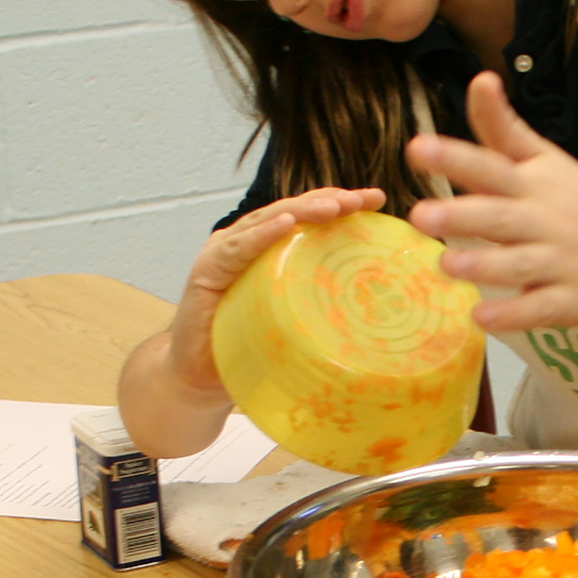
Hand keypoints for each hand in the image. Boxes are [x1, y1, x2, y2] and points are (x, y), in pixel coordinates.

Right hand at [162, 187, 385, 390]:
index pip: (309, 219)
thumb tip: (378, 318)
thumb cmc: (251, 351)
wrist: (199, 379)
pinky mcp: (207, 271)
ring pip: (268, 221)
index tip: (377, 200)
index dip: (341, 204)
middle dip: (330, 201)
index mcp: (271, 251)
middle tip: (364, 198)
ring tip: (334, 206)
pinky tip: (286, 223)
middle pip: (293, 211)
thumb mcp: (296, 325)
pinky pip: (237, 248)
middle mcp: (248, 244)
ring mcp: (226, 254)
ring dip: (302, 211)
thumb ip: (321, 310)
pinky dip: (262, 235)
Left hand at [408, 72, 577, 331]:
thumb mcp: (540, 158)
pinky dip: (514, 315)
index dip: (454, 157)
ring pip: (518, 264)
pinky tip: (482, 318)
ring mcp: (560, 261)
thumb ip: (502, 126)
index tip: (417, 148)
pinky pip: (542, 308)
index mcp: (530, 184)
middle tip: (421, 214)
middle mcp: (544, 220)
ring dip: (483, 265)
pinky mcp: (573, 299)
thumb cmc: (575, 195)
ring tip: (447, 264)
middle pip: (500, 217)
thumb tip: (479, 79)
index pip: (490, 166)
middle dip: (462, 214)